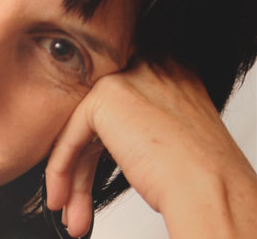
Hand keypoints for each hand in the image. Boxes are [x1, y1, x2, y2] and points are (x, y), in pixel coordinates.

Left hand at [45, 60, 256, 237]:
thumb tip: (106, 135)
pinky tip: (62, 195)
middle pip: (101, 114)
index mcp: (169, 68)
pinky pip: (73, 133)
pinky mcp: (106, 95)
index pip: (120, 102)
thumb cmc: (202, 173)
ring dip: (74, 172)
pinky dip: (62, 166)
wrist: (210, 190)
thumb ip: (143, 117)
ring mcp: (127, 76)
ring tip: (69, 207)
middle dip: (85, 160)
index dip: (103, 139)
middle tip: (76, 195)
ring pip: (84, 126)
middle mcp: (147, 65)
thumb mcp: (173, 129)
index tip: (90, 166)